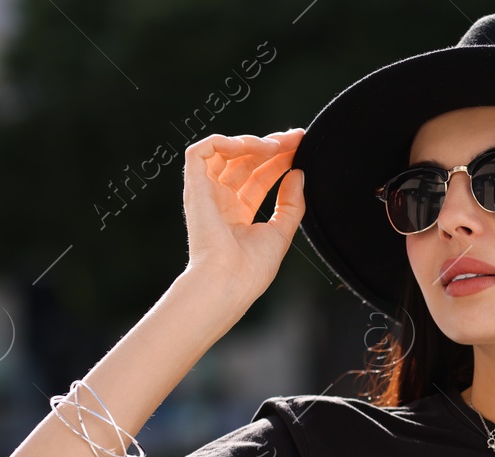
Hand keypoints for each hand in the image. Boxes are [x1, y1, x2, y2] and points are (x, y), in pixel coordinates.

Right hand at [181, 129, 305, 303]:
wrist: (228, 281)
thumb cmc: (252, 268)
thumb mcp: (281, 232)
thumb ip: (292, 204)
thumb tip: (299, 173)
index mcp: (238, 214)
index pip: (260, 177)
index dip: (279, 160)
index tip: (301, 146)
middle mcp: (220, 201)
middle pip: (246, 162)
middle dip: (271, 146)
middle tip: (295, 137)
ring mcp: (206, 193)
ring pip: (225, 153)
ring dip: (252, 143)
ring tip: (276, 145)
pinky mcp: (193, 187)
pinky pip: (201, 152)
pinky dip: (224, 142)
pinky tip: (248, 145)